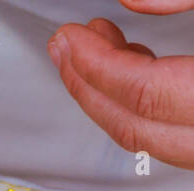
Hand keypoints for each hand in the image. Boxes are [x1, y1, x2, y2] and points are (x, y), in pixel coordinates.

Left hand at [49, 2, 193, 169]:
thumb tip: (132, 1)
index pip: (143, 93)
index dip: (97, 64)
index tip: (71, 36)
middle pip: (133, 124)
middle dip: (88, 84)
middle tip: (63, 48)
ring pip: (147, 137)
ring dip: (110, 94)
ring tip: (91, 49)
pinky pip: (166, 135)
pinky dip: (139, 105)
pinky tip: (133, 66)